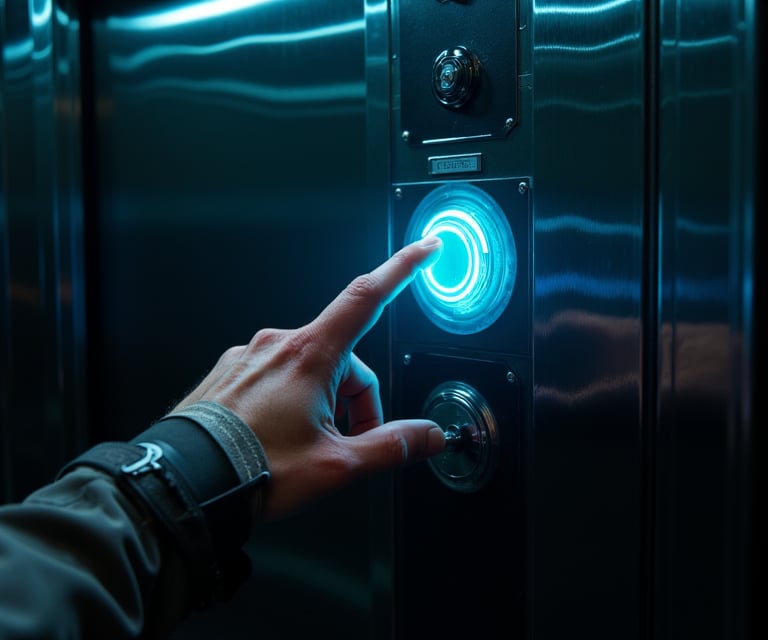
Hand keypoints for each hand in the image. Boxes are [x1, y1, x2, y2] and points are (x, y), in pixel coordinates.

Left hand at [173, 237, 444, 519]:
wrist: (184, 484)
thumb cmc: (253, 470)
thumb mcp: (335, 465)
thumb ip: (390, 446)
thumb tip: (429, 436)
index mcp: (310, 356)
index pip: (366, 297)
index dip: (401, 269)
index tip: (423, 248)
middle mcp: (277, 344)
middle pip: (343, 359)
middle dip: (355, 401)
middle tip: (346, 444)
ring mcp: (250, 356)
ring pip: (310, 369)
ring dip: (322, 403)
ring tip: (305, 447)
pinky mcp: (230, 370)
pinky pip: (276, 375)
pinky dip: (289, 401)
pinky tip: (276, 437)